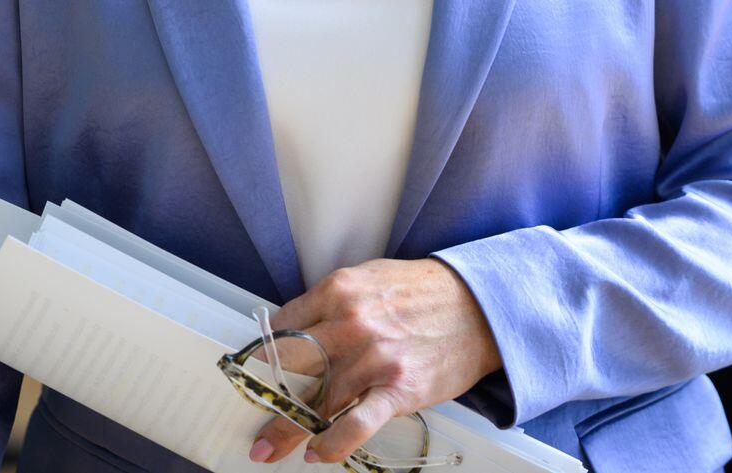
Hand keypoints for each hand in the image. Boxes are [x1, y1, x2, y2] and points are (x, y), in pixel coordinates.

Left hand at [249, 258, 500, 465]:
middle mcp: (351, 323)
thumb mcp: (371, 279)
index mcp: (339, 290)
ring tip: (269, 448)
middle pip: (290, 366)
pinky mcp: (398, 388)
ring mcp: (374, 358)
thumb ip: (333, 302)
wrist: (480, 306)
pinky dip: (333, 443)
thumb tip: (297, 328)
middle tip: (251, 415)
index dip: (266, 353)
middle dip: (266, 395)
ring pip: (317, 399)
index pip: (283, 325)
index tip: (255, 373)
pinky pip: (356, 424)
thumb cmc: (424, 292)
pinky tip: (317, 453)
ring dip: (288, 429)